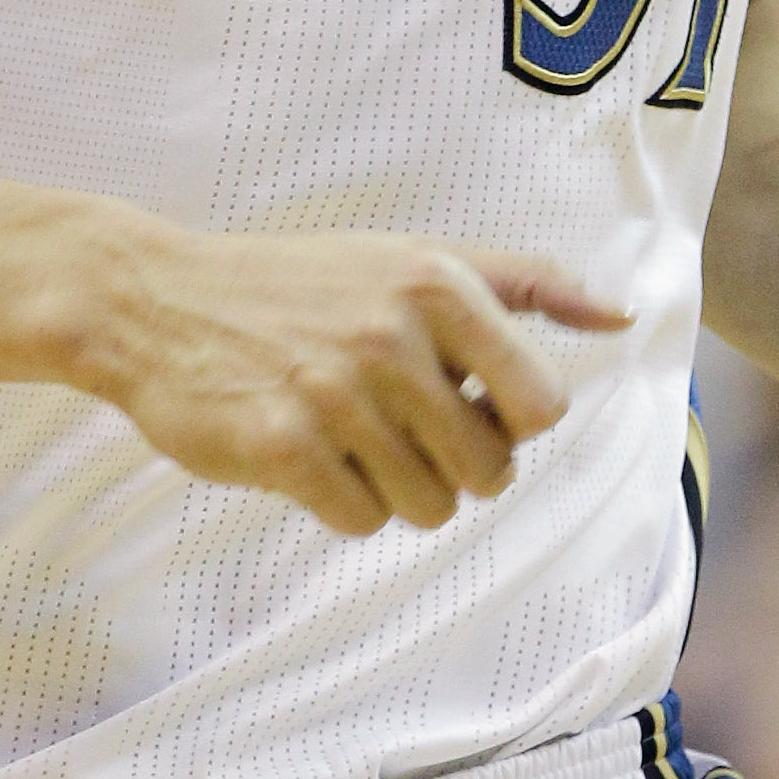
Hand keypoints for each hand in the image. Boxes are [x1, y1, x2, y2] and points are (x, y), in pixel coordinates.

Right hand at [91, 229, 631, 537]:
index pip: (542, 406)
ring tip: (344, 432)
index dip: (508, 422)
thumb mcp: (413, 257)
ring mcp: (334, 395)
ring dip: (393, 486)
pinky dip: (341, 502)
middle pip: (489, 473)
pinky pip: (361, 521)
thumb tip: (624, 315)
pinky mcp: (282, 448)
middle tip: (394, 424)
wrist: (153, 301)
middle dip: (451, 466)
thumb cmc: (299, 285)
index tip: (463, 402)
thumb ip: (525, 282)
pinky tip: (304, 451)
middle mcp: (391, 336)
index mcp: (437, 284)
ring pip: (428, 507)